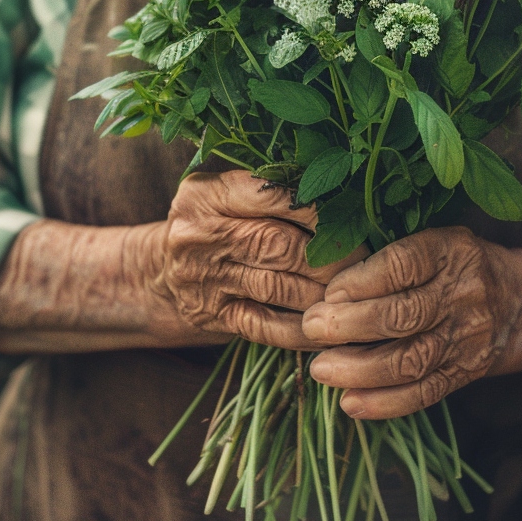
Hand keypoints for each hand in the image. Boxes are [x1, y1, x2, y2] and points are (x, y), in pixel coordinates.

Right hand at [157, 170, 359, 349]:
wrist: (157, 276)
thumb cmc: (210, 226)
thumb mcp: (221, 196)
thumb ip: (265, 191)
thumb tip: (340, 195)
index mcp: (205, 194)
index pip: (268, 195)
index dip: (315, 208)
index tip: (351, 218)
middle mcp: (200, 234)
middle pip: (277, 243)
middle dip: (328, 254)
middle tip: (365, 261)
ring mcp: (205, 279)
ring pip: (276, 285)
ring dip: (322, 291)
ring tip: (356, 292)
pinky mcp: (213, 317)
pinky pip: (266, 326)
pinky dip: (302, 328)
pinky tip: (328, 325)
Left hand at [302, 226, 520, 419]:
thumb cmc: (454, 266)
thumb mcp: (435, 241)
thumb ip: (392, 257)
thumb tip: (321, 282)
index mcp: (451, 251)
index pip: (404, 265)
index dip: (362, 280)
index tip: (328, 291)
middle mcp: (463, 293)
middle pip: (404, 315)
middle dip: (351, 325)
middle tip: (312, 329)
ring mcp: (467, 337)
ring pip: (411, 359)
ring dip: (360, 369)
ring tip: (321, 369)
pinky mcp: (466, 372)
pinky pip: (425, 392)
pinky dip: (385, 402)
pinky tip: (351, 403)